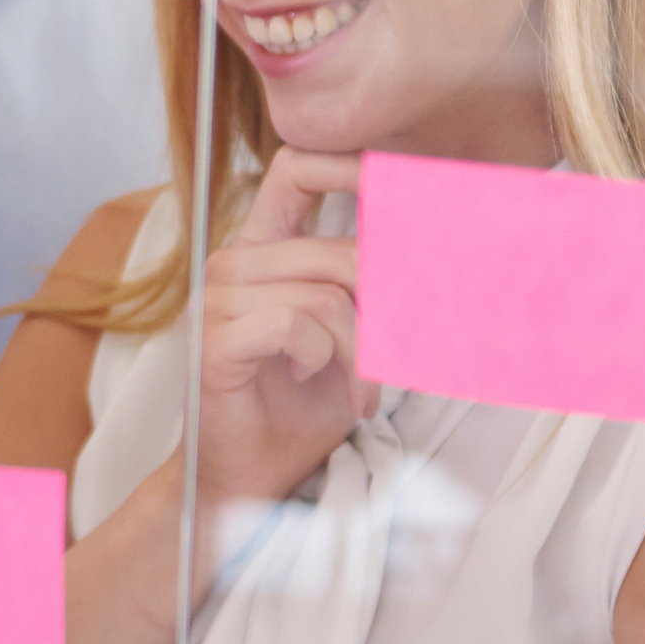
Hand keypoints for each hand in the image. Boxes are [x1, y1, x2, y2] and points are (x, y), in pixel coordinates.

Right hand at [191, 146, 365, 510]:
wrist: (251, 479)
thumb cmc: (301, 411)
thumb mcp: (351, 339)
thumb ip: (370, 291)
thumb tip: (432, 255)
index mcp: (263, 252)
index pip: (297, 170)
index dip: (347, 165)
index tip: (398, 185)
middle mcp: (233, 266)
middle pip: (334, 252)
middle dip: (382, 309)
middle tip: (395, 354)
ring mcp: (216, 304)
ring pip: (321, 295)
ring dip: (358, 349)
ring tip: (358, 387)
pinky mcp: (212, 344)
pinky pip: (291, 325)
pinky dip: (320, 357)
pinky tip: (314, 379)